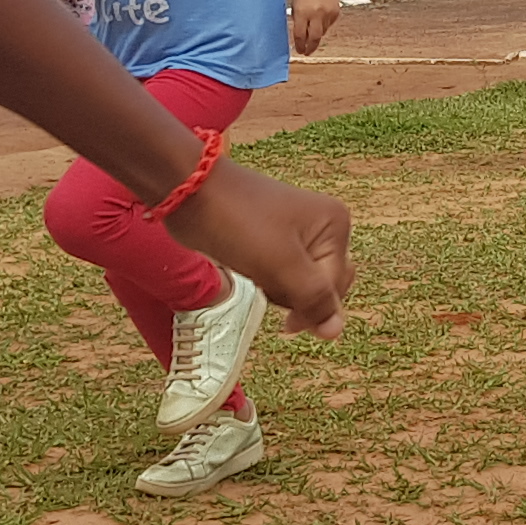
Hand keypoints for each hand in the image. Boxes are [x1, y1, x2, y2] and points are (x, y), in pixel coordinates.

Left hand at [165, 158, 354, 337]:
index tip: (283, 321)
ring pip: (299, 284)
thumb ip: (313, 299)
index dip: (309, 307)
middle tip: (265, 280)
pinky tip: (248, 268)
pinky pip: (280, 274)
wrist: (189, 191)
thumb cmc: (237, 223)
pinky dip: (266, 280)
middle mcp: (323, 227)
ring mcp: (297, 232)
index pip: (335, 287)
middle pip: (322, 286)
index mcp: (335, 225)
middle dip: (293, 295)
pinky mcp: (272, 238)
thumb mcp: (281, 265)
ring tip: (253, 270)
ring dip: (276, 289)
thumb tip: (336, 332)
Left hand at [289, 0, 341, 56]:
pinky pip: (329, 25)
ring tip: (312, 32)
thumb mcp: (295, 5)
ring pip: (322, 32)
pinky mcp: (335, 13)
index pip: (299, 35)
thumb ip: (297, 20)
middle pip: (313, 38)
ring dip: (316, 35)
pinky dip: (324, 25)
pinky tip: (320, 19)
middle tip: (307, 52)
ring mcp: (327, 14)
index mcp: (302, 12)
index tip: (299, 50)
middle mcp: (315, 14)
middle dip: (310, 48)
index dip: (299, 45)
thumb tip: (300, 37)